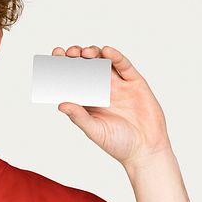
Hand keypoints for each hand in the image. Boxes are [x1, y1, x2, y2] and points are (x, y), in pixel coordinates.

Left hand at [53, 45, 171, 168]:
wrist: (146, 149)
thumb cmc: (119, 143)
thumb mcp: (95, 131)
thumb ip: (79, 117)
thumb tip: (60, 104)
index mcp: (88, 101)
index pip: (73, 80)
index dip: (64, 67)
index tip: (55, 57)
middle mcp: (102, 90)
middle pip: (86, 67)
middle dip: (77, 57)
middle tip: (69, 53)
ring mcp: (118, 85)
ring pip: (103, 62)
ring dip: (93, 54)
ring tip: (85, 53)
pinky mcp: (135, 82)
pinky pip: (124, 66)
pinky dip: (115, 57)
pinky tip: (106, 52)